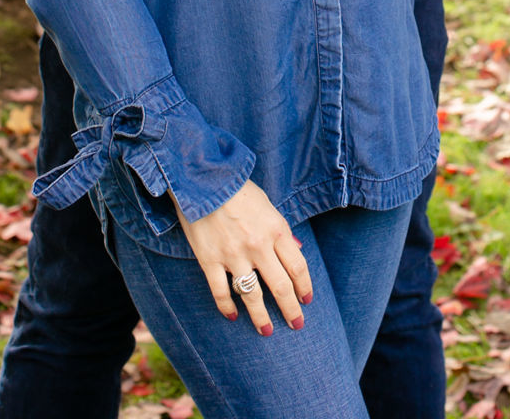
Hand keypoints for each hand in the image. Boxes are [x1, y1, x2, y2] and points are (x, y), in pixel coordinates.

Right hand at [173, 179, 312, 334]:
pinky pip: (221, 291)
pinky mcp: (210, 260)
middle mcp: (258, 246)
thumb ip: (281, 229)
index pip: (298, 267)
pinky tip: (232, 316)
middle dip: (291, 310)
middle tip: (297, 324)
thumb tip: (296, 251)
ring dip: (262, 318)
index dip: (305, 287)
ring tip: (267, 331)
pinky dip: (226, 307)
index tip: (307, 300)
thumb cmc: (237, 188)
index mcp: (276, 229)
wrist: (202, 177)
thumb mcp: (267, 204)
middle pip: (281, 287)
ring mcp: (234, 255)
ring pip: (252, 296)